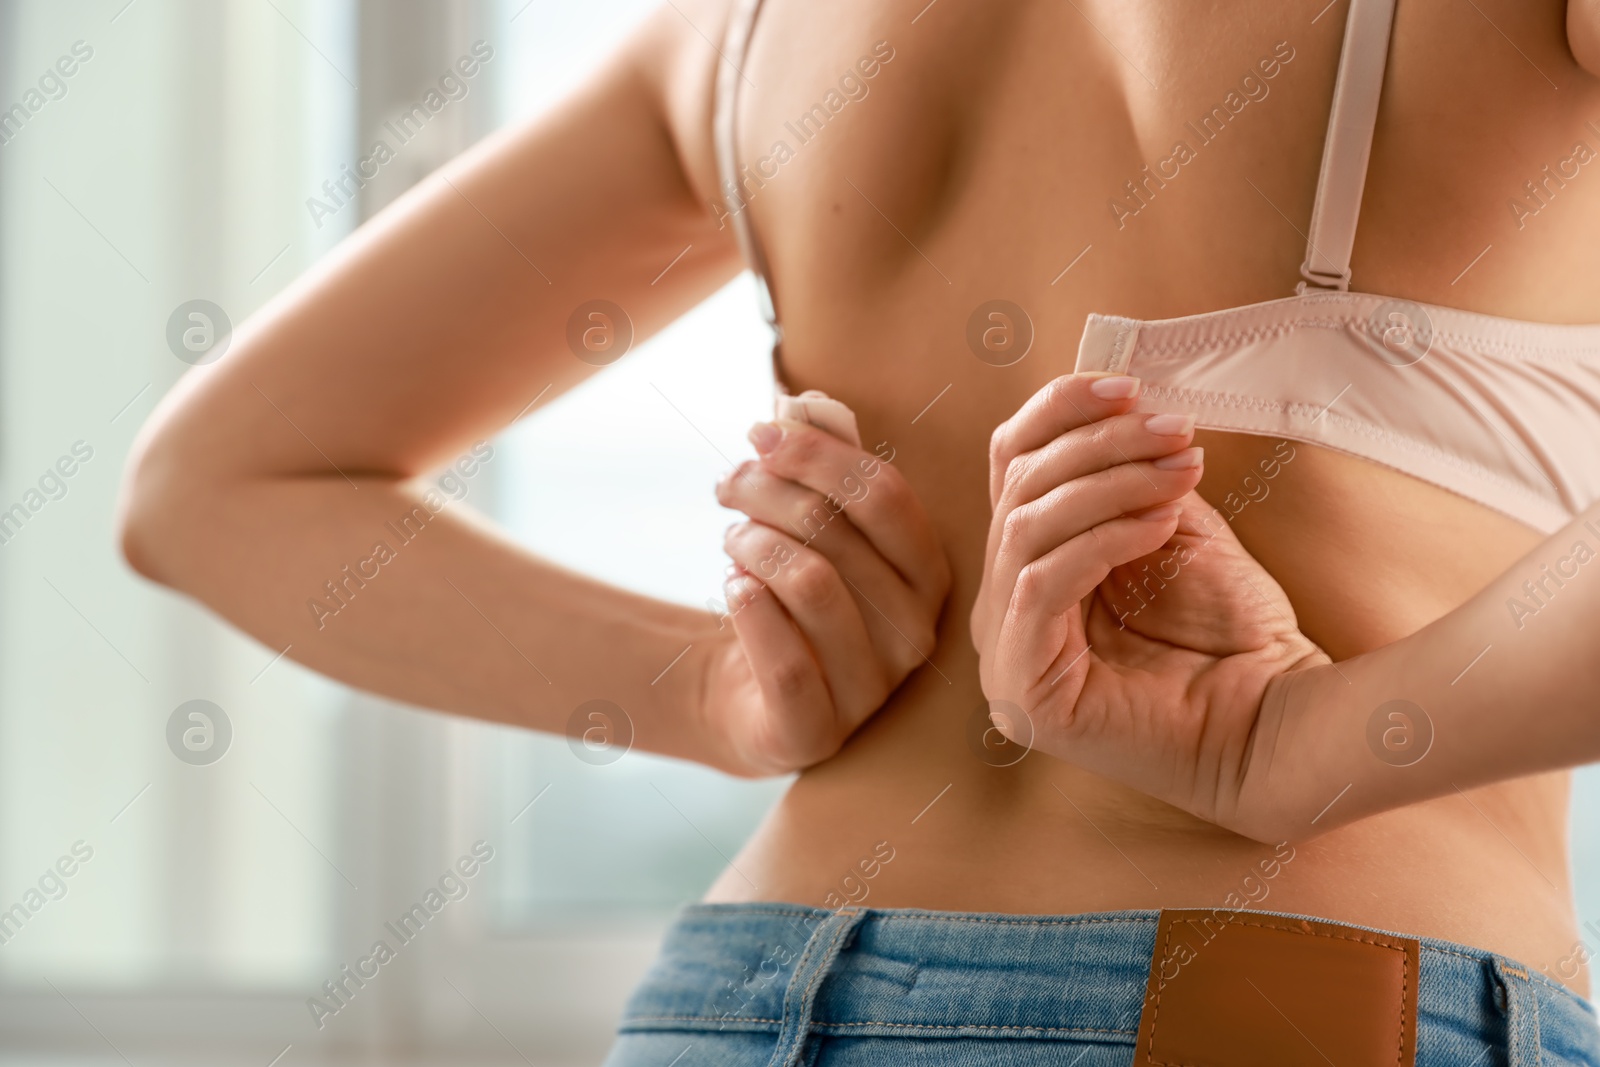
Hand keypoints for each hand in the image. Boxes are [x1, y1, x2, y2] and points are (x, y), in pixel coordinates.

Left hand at [702, 417, 950, 775]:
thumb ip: (822, 475)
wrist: (755, 700)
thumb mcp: (819, 534)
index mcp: (929, 574)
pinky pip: (785, 659)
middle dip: (767, 491)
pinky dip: (749, 607)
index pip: (885, 495)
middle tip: (727, 485)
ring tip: (731, 538)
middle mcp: (914, 632)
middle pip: (835, 532)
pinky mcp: (819, 731)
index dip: (818, 454)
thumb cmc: (793, 600)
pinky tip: (733, 586)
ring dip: (752, 543)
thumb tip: (794, 410)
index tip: (760, 433)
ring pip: (809, 582)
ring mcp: (873, 687)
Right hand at [971, 373, 1327, 839]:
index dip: (1057, 414)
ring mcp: (1006, 657)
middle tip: (1175, 428)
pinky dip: (1102, 540)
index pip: (1010, 470)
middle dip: (1099, 445)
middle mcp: (1003, 613)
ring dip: (1110, 483)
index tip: (1127, 383)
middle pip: (1017, 492)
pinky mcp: (1025, 693)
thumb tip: (1113, 396)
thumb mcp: (1168, 525)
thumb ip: (1125, 474)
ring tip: (1181, 469)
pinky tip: (1160, 524)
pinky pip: (1042, 585)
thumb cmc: (1232, 635)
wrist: (1277, 724)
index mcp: (1026, 570)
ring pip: (1026, 530)